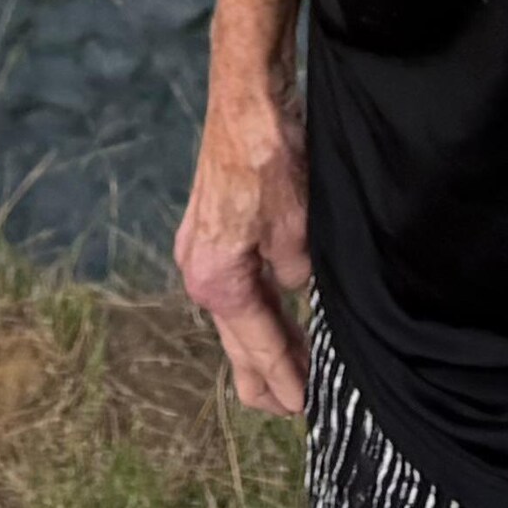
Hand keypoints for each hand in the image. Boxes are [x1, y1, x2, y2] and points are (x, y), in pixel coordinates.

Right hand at [174, 87, 311, 414]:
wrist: (248, 99)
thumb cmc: (270, 161)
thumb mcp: (301, 232)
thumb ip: (300, 279)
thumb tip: (300, 292)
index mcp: (218, 281)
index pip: (259, 349)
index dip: (287, 381)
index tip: (307, 408)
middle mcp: (199, 273)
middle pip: (237, 345)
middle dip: (270, 375)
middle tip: (304, 402)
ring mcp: (200, 252)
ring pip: (235, 319)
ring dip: (264, 343)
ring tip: (299, 368)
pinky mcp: (210, 232)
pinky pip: (235, 290)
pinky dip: (257, 311)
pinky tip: (279, 316)